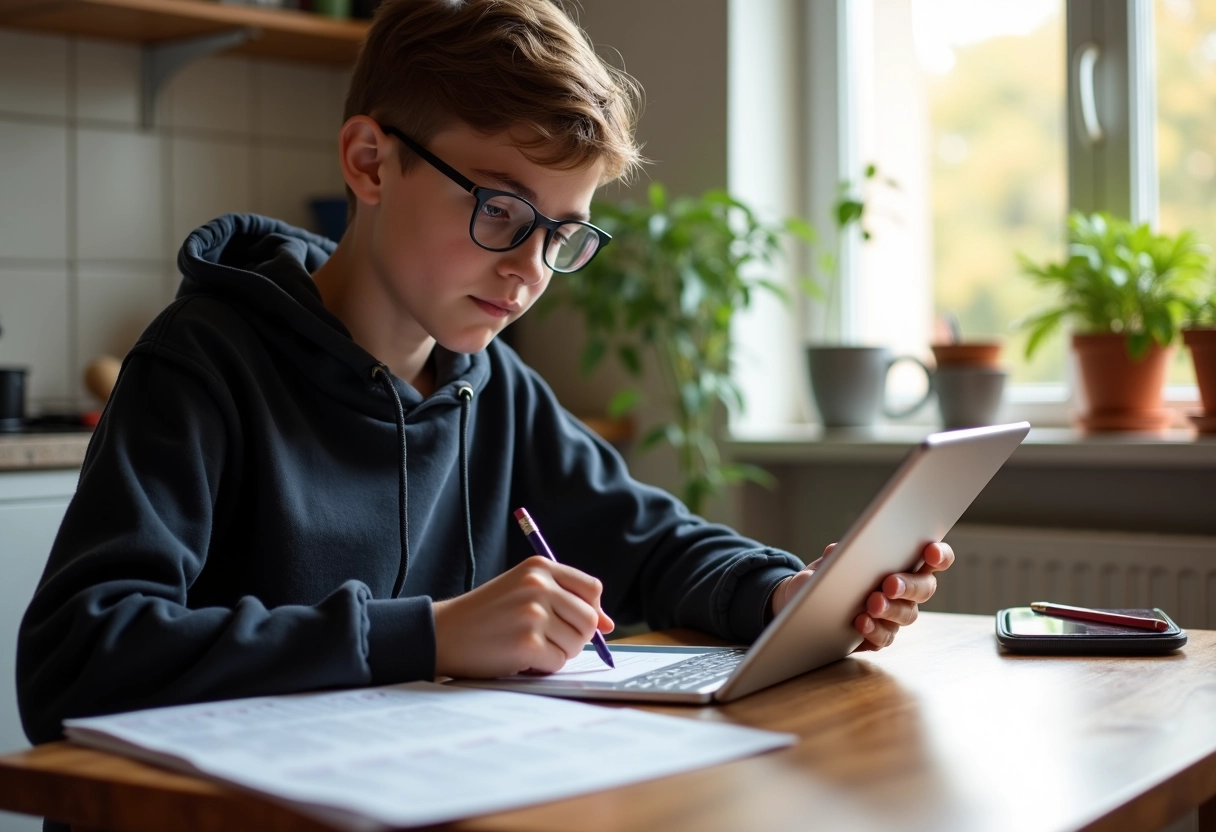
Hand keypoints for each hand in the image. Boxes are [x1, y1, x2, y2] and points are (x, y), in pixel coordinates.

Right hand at [432, 555, 613, 677]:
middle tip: (549, 640)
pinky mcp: (527, 643)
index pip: (592, 589)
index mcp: (539, 567)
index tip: (577, 623)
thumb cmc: (486, 615)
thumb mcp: (523, 592)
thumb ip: (565, 601)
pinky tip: (521, 658)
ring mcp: (533, 614)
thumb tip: (609, 624)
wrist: (444, 633)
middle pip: (589, 619)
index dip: (592, 610)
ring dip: (559, 653)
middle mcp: (539, 585)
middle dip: (576, 637)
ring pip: (577, 644)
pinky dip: (544, 667)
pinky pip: (558, 662)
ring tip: (530, 646)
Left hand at [769, 541, 954, 651]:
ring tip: (872, 605)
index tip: (930, 552)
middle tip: (890, 585)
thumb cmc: (825, 575)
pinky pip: (886, 638)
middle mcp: (905, 589)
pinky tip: (861, 624)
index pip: (932, 557)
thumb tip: (836, 551)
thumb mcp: (826, 561)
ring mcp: (895, 615)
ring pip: (908, 615)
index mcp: (900, 562)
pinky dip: (875, 630)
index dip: (939, 554)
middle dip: (909, 586)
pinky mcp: (879, 636)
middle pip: (925, 588)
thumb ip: (834, 555)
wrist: (804, 604)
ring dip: (891, 609)